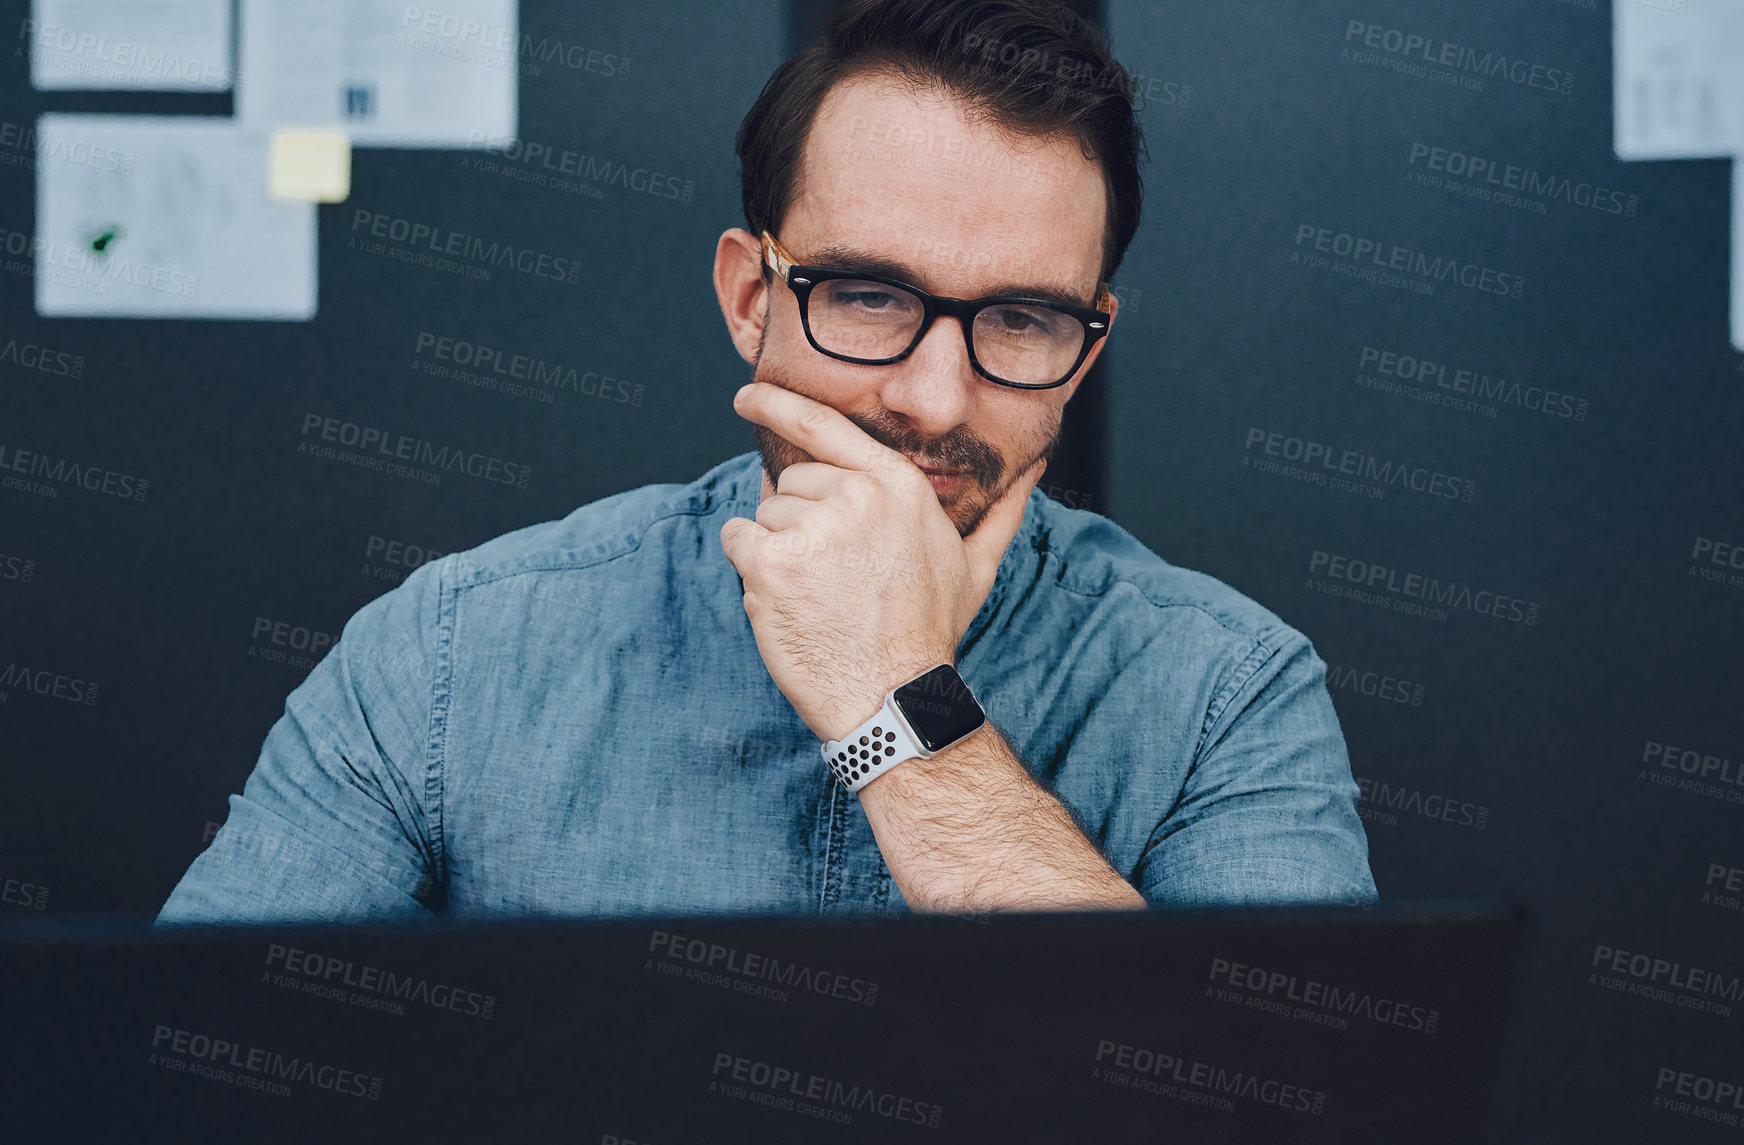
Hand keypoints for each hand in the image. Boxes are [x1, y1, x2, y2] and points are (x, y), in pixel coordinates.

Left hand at [719, 382, 1045, 741]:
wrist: (894, 696)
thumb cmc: (930, 632)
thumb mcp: (976, 566)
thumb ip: (1002, 512)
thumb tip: (1035, 471)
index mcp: (898, 485)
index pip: (824, 427)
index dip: (777, 404)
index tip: (746, 395)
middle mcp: (856, 496)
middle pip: (792, 481)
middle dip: (801, 520)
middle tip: (832, 574)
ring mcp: (812, 528)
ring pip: (765, 514)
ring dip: (777, 549)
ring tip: (817, 593)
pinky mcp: (773, 563)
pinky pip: (736, 540)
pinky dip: (747, 565)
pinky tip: (783, 597)